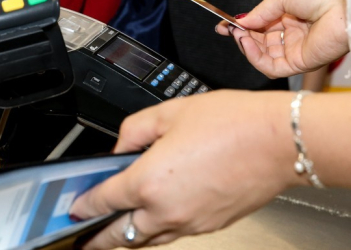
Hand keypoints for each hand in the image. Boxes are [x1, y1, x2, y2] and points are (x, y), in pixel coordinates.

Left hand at [69, 90, 300, 248]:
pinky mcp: (210, 226)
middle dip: (96, 238)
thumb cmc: (230, 123)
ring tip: (110, 236)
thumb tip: (120, 149)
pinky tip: (153, 221)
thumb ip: (133, 131)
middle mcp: (167, 210)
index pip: (102, 201)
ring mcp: (190, 223)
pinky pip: (173, 235)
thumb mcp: (168, 113)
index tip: (72, 210)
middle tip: (82, 239)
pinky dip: (156, 232)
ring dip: (125, 239)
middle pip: (120, 234)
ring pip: (147, 241)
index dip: (81, 206)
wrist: (279, 141)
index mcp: (149, 181)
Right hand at [216, 0, 347, 78]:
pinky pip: (272, 67)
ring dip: (246, 47)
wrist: (345, 3)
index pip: (261, 27)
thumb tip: (239, 22)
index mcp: (292, 18)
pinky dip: (255, 58)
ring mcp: (296, 50)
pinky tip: (247, 43)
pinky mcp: (300, 63)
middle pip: (259, 43)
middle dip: (242, 36)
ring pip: (263, 57)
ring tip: (239, 35)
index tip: (224, 25)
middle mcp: (294, 36)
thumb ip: (260, 12)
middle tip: (229, 29)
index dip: (242, 27)